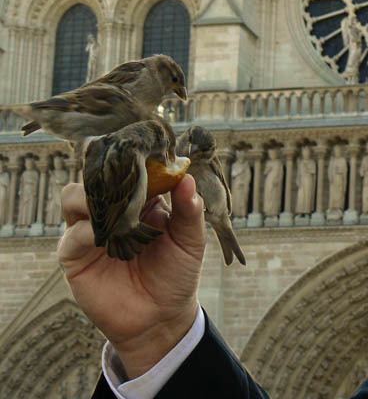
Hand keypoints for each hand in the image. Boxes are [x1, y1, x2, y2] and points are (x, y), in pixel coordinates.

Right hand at [58, 174, 204, 378]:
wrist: (160, 317)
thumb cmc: (177, 273)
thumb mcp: (191, 239)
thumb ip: (190, 209)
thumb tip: (186, 177)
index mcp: (140, 198)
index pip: (128, 167)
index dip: (134, 159)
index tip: (146, 155)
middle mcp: (111, 209)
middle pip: (96, 174)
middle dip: (110, 175)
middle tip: (130, 185)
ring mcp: (90, 229)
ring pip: (74, 195)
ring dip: (95, 199)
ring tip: (119, 215)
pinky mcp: (75, 254)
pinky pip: (72, 232)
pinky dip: (87, 231)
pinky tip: (106, 238)